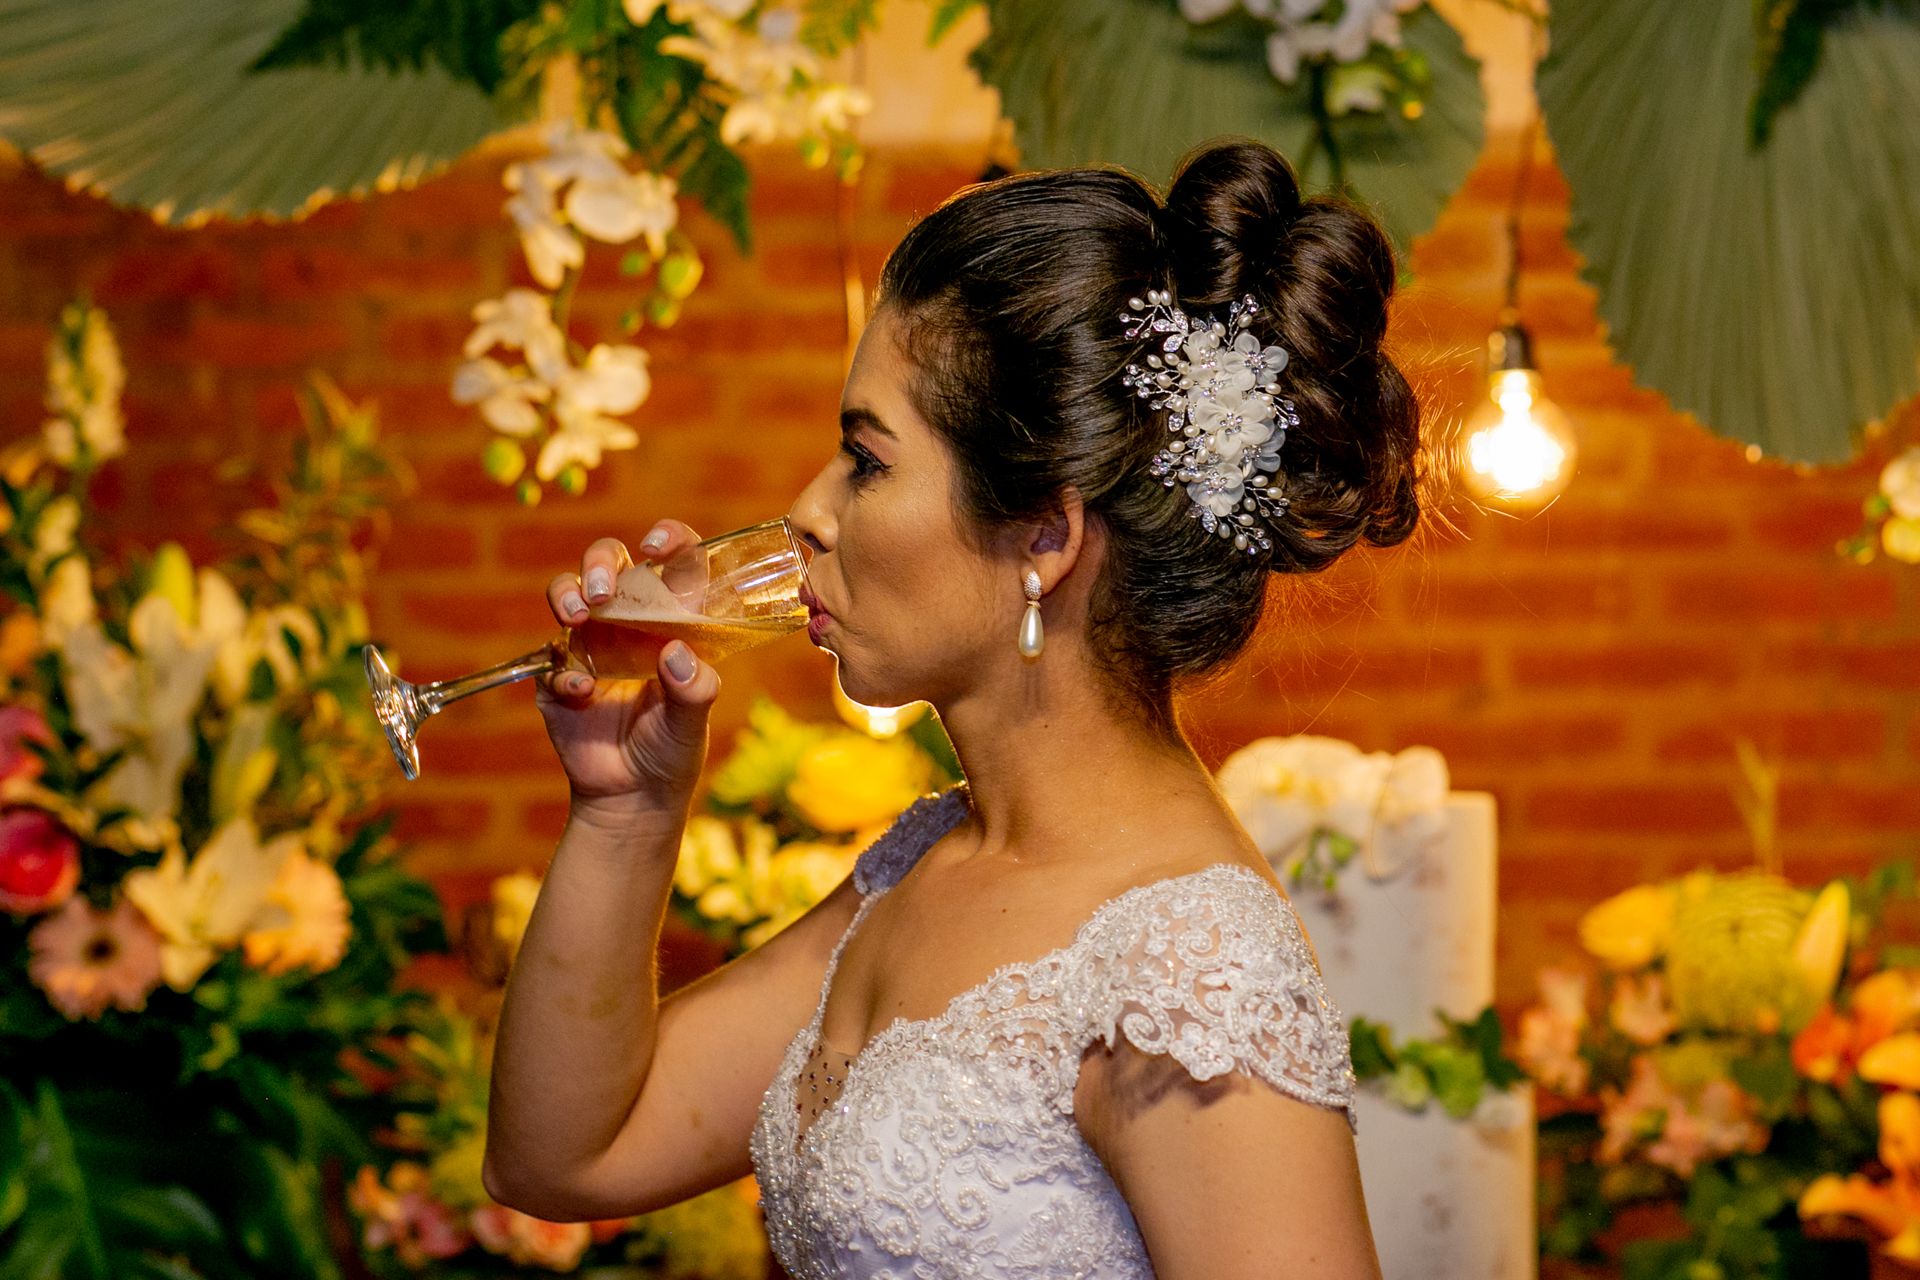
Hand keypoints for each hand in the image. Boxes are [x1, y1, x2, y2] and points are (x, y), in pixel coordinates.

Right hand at [536, 520, 720, 816]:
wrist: (633, 796)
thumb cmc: (672, 748)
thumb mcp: (693, 722)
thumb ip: (693, 690)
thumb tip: (678, 655)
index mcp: (671, 620)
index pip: (673, 563)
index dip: (669, 540)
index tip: (658, 543)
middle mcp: (628, 621)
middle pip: (608, 563)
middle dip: (600, 564)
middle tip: (601, 592)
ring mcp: (589, 643)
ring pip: (567, 593)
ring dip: (567, 594)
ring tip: (577, 617)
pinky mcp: (557, 674)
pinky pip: (551, 658)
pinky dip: (564, 671)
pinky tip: (582, 692)